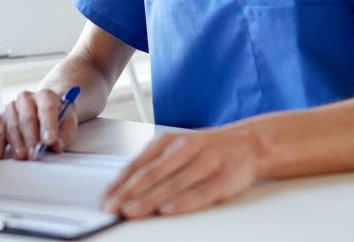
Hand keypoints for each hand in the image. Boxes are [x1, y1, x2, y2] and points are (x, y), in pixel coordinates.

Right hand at [0, 89, 77, 160]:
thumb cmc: (58, 117)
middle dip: (31, 138)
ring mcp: (13, 107)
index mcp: (45, 96)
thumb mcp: (68, 123)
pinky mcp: (2, 117)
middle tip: (34, 154)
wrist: (46, 109)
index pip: (47, 108)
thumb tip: (56, 145)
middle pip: (27, 118)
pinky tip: (0, 153)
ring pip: (12, 125)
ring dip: (16, 142)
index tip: (49, 140)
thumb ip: (64, 134)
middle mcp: (26, 98)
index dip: (48, 125)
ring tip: (22, 156)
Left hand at [100, 128, 258, 217]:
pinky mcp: (224, 178)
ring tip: (132, 212)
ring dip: (150, 200)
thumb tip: (123, 188)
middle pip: (153, 174)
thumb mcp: (176, 148)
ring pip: (173, 184)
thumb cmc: (205, 149)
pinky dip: (183, 202)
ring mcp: (206, 162)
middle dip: (129, 193)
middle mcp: (186, 148)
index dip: (120, 184)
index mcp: (169, 141)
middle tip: (113, 208)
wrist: (248, 143)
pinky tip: (168, 210)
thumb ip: (153, 165)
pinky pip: (200, 193)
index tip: (105, 199)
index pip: (138, 164)